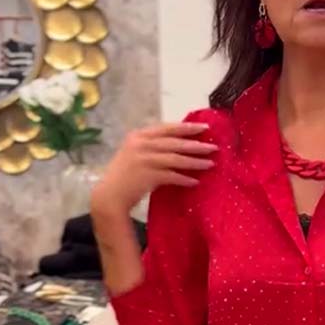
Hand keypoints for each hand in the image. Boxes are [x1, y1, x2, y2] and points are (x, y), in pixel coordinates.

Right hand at [91, 122, 217, 216]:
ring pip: (176, 158)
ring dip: (195, 162)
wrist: (110, 196)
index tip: (204, 128)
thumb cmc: (124, 177)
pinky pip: (172, 176)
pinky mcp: (148, 176)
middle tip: (214, 147)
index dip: (186, 128)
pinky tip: (196, 182)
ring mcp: (144, 160)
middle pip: (175, 142)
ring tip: (210, 164)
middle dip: (196, 144)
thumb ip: (152, 147)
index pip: (167, 128)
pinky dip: (184, 179)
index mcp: (138, 136)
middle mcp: (141, 145)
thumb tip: (177, 145)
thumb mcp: (135, 154)